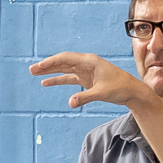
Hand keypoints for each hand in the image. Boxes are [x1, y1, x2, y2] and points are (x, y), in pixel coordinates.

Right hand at [29, 51, 158, 112]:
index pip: (66, 59)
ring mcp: (85, 71)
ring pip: (64, 69)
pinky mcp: (86, 79)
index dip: (52, 62)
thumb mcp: (102, 93)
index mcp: (90, 61)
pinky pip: (69, 78)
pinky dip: (58, 80)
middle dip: (47, 66)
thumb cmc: (120, 88)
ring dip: (50, 72)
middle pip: (62, 62)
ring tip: (35, 74)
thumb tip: (70, 103)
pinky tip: (47, 83)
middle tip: (31, 69)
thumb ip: (85, 97)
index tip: (40, 67)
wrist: (131, 91)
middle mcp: (86, 64)